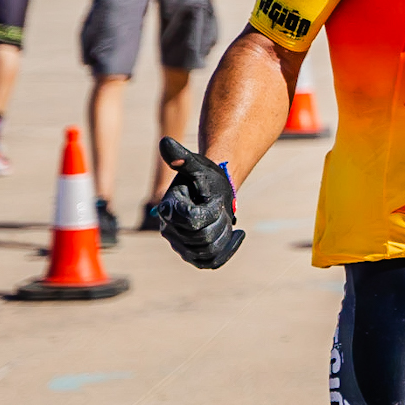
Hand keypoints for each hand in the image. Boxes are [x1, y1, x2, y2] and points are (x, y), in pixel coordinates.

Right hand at [155, 137, 243, 268]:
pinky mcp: (193, 253)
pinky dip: (227, 252)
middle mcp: (170, 230)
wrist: (211, 189)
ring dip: (225, 236)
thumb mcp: (196, 164)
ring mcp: (180, 244)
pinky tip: (238, 235)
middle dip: (220, 222)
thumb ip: (181, 156)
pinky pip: (210, 263)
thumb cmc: (204, 175)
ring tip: (228, 220)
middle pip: (203, 238)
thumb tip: (165, 141)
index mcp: (169, 209)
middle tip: (224, 209)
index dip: (211, 211)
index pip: (193, 220)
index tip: (217, 200)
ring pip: (208, 252)